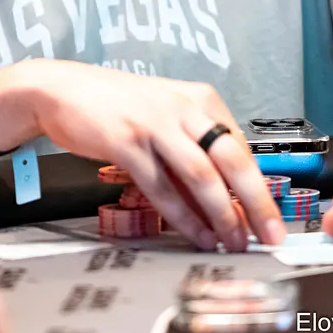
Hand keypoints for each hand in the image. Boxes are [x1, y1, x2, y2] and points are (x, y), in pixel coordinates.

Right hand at [0, 62, 284, 251]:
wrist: (61, 89)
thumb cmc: (116, 106)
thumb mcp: (165, 114)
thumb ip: (195, 148)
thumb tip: (227, 198)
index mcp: (200, 99)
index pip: (242, 147)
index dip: (260, 187)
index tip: (272, 218)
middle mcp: (182, 107)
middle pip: (232, 159)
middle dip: (256, 203)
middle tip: (270, 235)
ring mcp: (154, 123)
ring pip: (200, 176)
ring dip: (220, 215)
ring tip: (232, 243)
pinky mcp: (126, 142)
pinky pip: (161, 187)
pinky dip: (183, 216)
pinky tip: (195, 235)